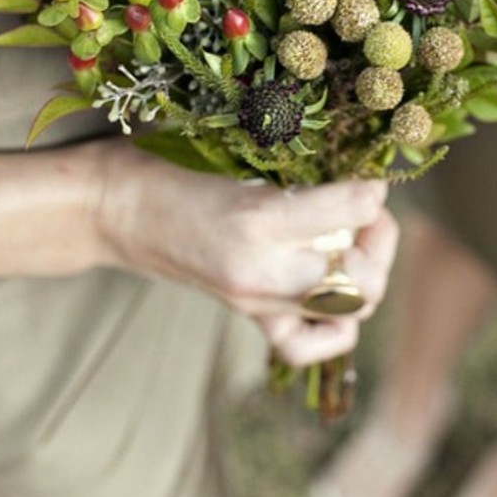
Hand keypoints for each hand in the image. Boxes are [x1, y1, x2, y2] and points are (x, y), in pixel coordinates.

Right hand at [95, 140, 397, 363]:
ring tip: (353, 240)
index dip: (374, 188)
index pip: (354, 209)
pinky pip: (307, 344)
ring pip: (350, 309)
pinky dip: (335, 326)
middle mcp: (263, 270)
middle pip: (364, 278)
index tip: (370, 173)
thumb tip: (358, 175)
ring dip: (366, 274)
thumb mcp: (237, 152)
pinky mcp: (247, 313)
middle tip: (366, 210)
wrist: (116, 210)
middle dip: (380, 240)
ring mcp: (256, 300)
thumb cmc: (170, 167)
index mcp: (261, 217)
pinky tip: (331, 296)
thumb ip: (299, 170)